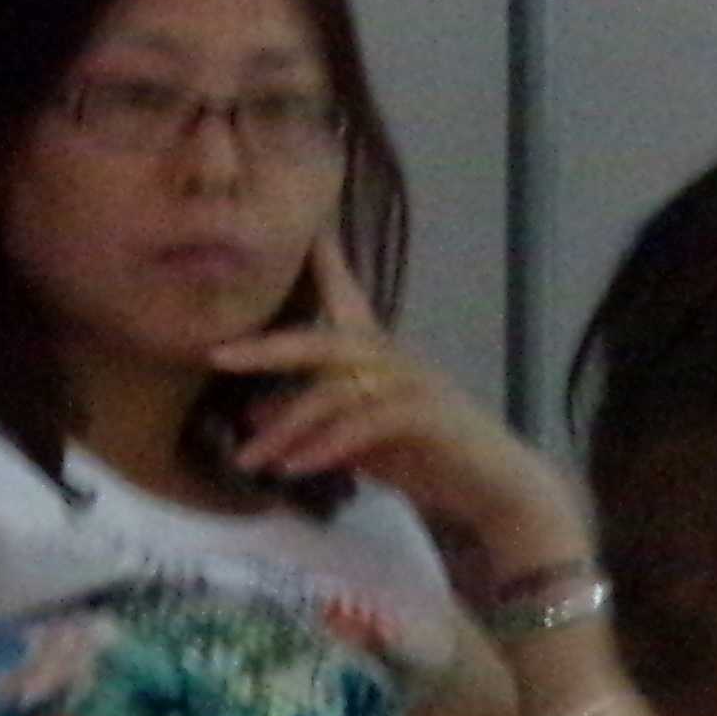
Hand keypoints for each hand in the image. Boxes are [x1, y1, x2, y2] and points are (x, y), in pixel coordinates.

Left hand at [205, 235, 587, 582]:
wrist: (497, 490)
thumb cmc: (431, 460)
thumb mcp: (358, 440)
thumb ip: (314, 420)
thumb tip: (256, 409)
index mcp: (379, 356)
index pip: (346, 297)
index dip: (321, 261)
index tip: (295, 225)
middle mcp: (393, 360)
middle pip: (324, 341)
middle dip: (269, 348)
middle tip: (219, 356)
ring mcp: (413, 385)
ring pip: (335, 393)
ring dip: (287, 428)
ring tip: (249, 459)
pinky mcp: (427, 417)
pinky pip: (364, 425)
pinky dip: (326, 447)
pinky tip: (296, 469)